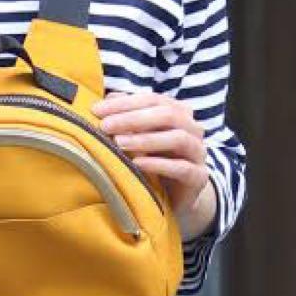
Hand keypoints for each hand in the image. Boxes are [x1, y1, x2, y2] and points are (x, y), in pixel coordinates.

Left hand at [91, 89, 211, 218]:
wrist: (175, 196)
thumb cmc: (153, 159)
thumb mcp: (138, 136)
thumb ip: (126, 116)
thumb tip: (107, 98)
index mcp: (177, 112)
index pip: (152, 100)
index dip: (125, 103)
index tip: (97, 110)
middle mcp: (192, 128)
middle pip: (167, 114)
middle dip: (133, 118)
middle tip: (105, 126)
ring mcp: (198, 152)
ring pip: (178, 138)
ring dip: (146, 139)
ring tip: (119, 143)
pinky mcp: (199, 177)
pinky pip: (183, 168)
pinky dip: (159, 164)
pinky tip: (138, 164)